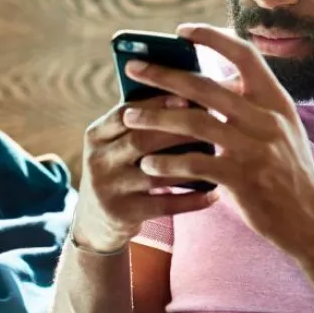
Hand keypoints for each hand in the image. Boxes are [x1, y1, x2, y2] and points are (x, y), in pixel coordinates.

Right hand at [73, 95, 221, 252]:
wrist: (95, 222)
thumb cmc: (120, 170)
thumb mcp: (116, 144)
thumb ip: (140, 122)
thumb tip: (185, 89)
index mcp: (96, 136)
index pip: (125, 113)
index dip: (156, 104)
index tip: (188, 97)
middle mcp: (97, 161)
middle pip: (140, 141)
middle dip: (177, 131)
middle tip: (210, 123)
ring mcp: (108, 189)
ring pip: (154, 173)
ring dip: (189, 163)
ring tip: (218, 155)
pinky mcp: (123, 214)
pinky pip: (164, 206)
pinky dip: (191, 199)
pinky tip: (215, 193)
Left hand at [119, 24, 313, 254]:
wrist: (312, 219)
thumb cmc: (286, 170)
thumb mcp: (279, 128)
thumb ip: (249, 105)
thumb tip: (203, 82)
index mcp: (276, 100)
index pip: (245, 54)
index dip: (213, 37)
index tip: (182, 31)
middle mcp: (267, 118)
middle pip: (206, 85)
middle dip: (164, 74)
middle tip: (133, 67)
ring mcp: (255, 148)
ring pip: (194, 121)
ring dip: (155, 117)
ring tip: (129, 117)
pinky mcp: (242, 179)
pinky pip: (195, 164)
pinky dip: (167, 163)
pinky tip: (149, 165)